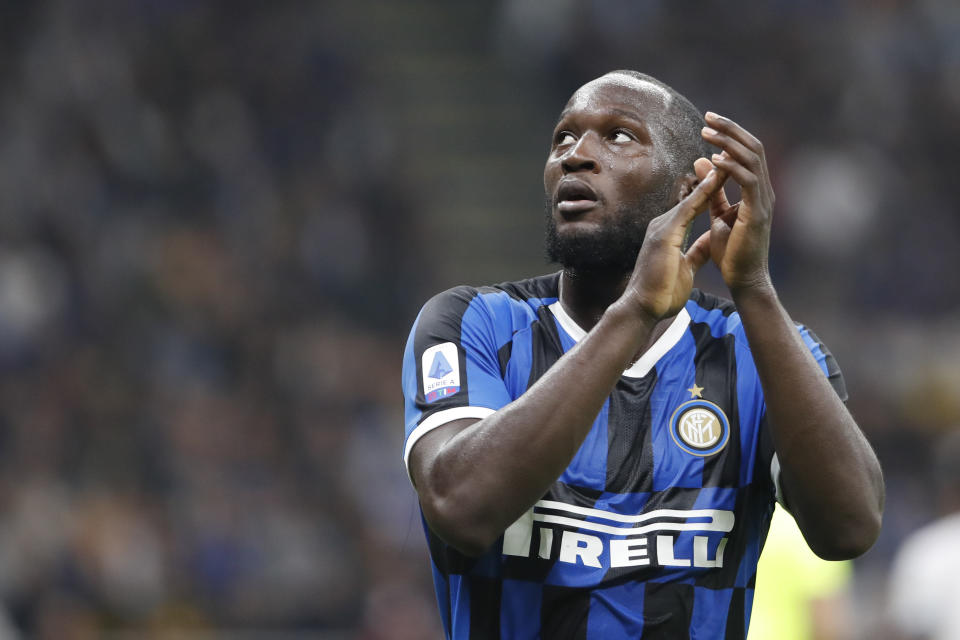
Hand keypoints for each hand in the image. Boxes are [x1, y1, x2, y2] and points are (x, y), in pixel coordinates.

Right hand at [621, 167, 722, 319]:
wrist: (642, 308)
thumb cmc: (661, 294)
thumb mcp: (685, 268)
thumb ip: (695, 252)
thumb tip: (707, 243)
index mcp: (668, 234)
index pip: (693, 207)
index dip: (710, 192)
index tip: (727, 178)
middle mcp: (663, 225)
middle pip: (692, 197)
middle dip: (712, 179)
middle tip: (729, 159)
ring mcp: (661, 228)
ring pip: (691, 198)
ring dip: (711, 180)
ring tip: (728, 162)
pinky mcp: (663, 234)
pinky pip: (687, 210)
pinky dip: (702, 194)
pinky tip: (716, 181)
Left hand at [689, 112, 774, 292]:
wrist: (742, 280)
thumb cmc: (732, 251)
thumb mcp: (718, 214)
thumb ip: (712, 189)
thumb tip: (701, 160)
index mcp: (755, 190)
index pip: (747, 152)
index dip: (730, 134)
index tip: (709, 122)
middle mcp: (764, 191)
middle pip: (752, 148)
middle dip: (730, 130)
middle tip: (709, 117)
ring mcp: (763, 201)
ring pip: (752, 159)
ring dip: (729, 143)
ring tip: (707, 132)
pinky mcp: (758, 214)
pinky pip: (748, 182)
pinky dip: (733, 168)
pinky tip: (716, 159)